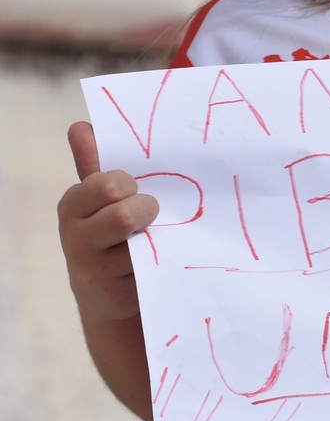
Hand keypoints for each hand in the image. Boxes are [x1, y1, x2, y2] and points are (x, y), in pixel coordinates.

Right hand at [57, 121, 156, 322]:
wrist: (115, 293)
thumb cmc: (114, 232)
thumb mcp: (104, 199)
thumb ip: (95, 163)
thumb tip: (81, 126)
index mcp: (74, 205)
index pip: (106, 182)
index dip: (129, 184)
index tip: (134, 189)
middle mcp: (75, 237)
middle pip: (126, 212)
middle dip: (147, 209)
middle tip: (151, 215)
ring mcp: (94, 269)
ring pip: (140, 242)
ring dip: (157, 234)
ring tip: (155, 237)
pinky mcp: (116, 294)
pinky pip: (151, 266)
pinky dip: (162, 258)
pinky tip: (163, 258)